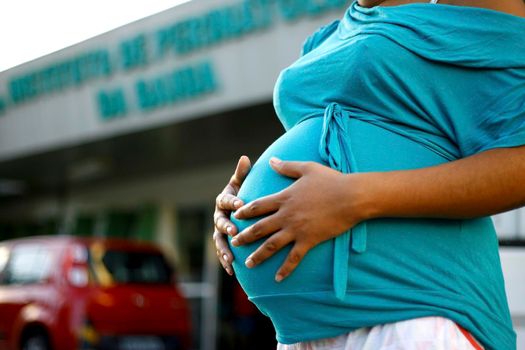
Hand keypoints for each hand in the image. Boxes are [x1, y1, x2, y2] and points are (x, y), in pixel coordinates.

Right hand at [213, 155, 251, 275]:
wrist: (238, 210)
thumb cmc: (242, 194)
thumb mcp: (242, 183)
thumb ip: (242, 174)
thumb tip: (245, 158)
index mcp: (223, 200)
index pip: (226, 200)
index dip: (232, 201)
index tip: (240, 203)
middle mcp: (218, 215)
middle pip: (219, 221)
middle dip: (226, 227)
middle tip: (234, 231)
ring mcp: (218, 230)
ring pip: (219, 241)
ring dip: (223, 249)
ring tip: (230, 258)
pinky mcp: (222, 243)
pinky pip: (222, 253)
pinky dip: (225, 261)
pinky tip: (231, 271)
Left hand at [231, 157, 367, 281]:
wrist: (350, 196)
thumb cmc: (331, 180)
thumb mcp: (306, 168)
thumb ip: (286, 166)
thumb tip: (271, 160)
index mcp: (284, 198)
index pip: (258, 206)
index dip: (245, 211)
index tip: (235, 216)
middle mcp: (286, 215)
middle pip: (259, 228)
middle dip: (245, 236)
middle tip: (233, 243)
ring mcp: (296, 229)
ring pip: (271, 245)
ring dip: (259, 255)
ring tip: (248, 264)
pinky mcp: (308, 240)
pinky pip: (294, 258)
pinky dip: (285, 269)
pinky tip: (278, 279)